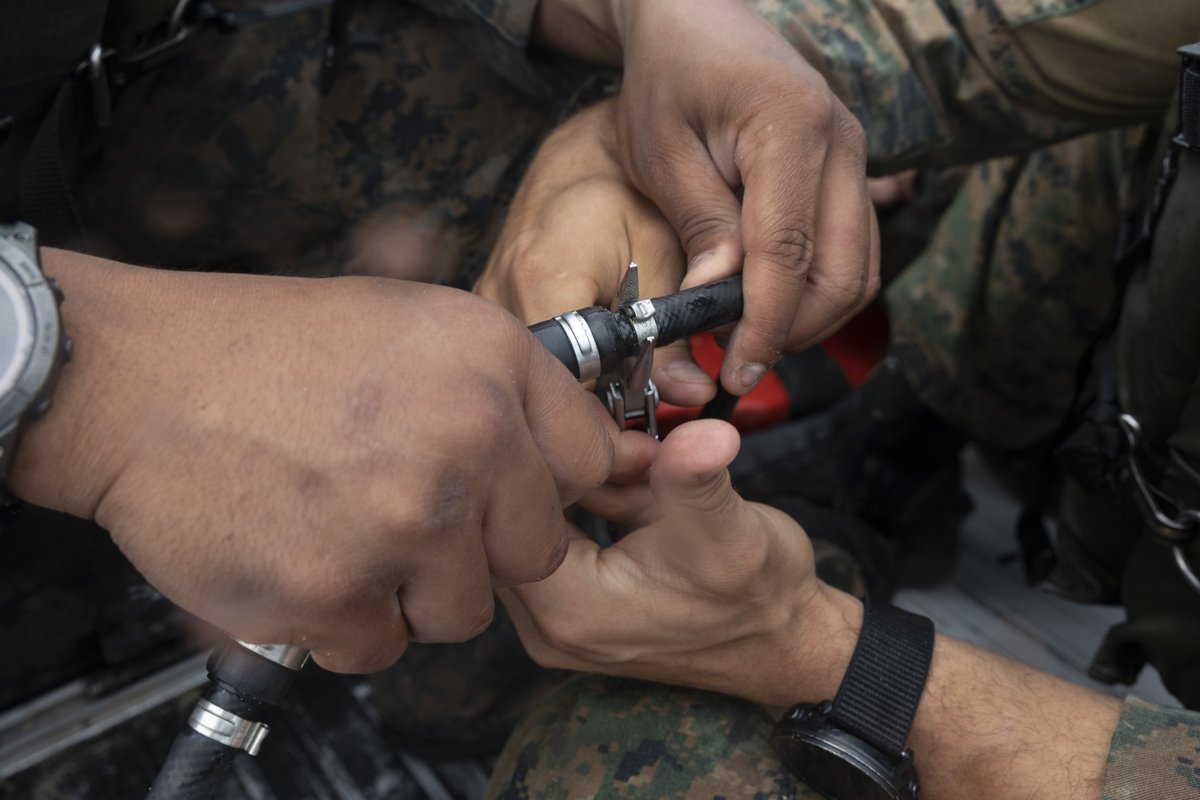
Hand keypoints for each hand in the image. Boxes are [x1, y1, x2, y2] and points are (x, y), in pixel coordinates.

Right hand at [11, 251, 615, 672]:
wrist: (141, 382)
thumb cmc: (271, 351)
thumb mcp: (413, 323)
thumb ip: (506, 388)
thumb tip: (592, 454)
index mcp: (494, 362)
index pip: (589, 461)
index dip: (544, 485)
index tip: (508, 494)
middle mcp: (466, 438)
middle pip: (536, 553)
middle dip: (480, 548)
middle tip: (409, 517)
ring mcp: (404, 522)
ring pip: (461, 612)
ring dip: (412, 593)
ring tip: (348, 534)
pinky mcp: (337, 593)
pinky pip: (380, 647)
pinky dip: (344, 623)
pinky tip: (306, 560)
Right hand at [476, 100, 716, 407]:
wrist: (586, 155)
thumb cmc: (631, 191)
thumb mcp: (668, 255)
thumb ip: (677, 328)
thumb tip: (689, 395)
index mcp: (540, 277)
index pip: (565, 386)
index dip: (611, 420)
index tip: (650, 429)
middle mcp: (496, 299)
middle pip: (540, 397)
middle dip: (595, 425)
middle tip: (642, 425)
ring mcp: (483, 312)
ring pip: (526, 391)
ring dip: (574, 410)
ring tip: (619, 404)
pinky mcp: (487, 319)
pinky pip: (520, 372)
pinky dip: (559, 387)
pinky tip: (591, 383)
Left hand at [500, 419, 860, 707]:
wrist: (786, 641)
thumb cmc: (761, 597)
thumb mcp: (731, 528)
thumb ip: (697, 479)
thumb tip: (701, 435)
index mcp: (568, 611)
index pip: (506, 510)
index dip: (545, 454)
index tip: (593, 427)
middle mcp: (545, 624)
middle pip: (507, 517)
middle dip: (556, 463)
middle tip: (612, 435)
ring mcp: (554, 618)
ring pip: (528, 523)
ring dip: (570, 480)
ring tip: (626, 462)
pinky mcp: (571, 605)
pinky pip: (553, 537)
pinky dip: (581, 501)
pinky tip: (624, 483)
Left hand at [533, 0, 880, 393]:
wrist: (699, 20)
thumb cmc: (669, 78)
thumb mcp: (662, 150)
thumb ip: (700, 223)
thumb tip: (718, 300)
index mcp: (791, 127)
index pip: (789, 254)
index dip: (766, 325)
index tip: (737, 371)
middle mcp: (843, 141)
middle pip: (842, 271)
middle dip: (794, 332)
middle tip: (739, 361)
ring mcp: (856, 155)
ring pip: (860, 267)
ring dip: (812, 317)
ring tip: (752, 338)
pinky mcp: (851, 171)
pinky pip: (854, 248)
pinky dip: (820, 288)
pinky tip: (773, 305)